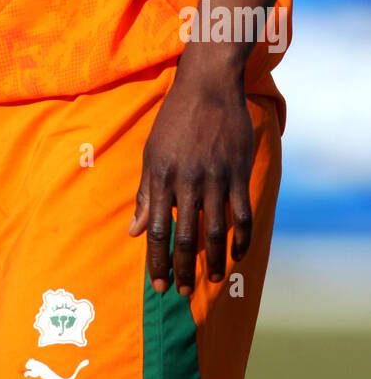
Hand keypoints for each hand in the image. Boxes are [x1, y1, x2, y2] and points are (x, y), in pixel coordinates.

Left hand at [128, 66, 254, 296]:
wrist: (207, 86)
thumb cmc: (174, 121)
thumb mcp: (152, 153)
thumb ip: (145, 194)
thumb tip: (135, 231)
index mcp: (161, 176)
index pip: (156, 228)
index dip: (156, 260)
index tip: (156, 285)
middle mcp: (187, 180)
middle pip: (185, 236)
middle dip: (182, 269)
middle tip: (183, 292)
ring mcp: (215, 177)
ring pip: (215, 232)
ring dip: (214, 262)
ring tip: (211, 280)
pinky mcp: (238, 172)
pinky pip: (242, 215)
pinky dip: (241, 240)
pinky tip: (237, 255)